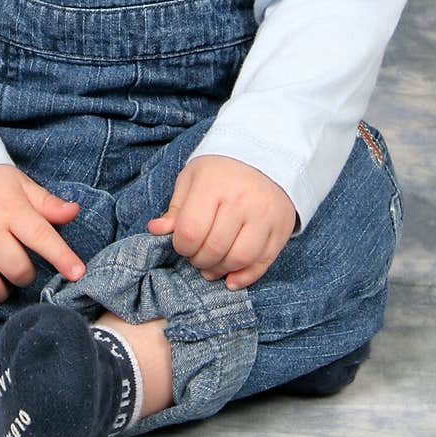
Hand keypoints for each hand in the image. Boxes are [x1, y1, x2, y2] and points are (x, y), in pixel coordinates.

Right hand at [0, 164, 84, 320]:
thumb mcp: (18, 182)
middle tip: (22, 270)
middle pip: (15, 269)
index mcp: (10, 209)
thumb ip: (46, 202)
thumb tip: (74, 212)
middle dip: (25, 276)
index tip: (78, 274)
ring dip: (0, 293)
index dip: (62, 257)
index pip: (41, 236)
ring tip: (1, 284)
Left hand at [147, 155, 297, 289]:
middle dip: (199, 261)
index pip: (191, 231)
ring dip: (220, 270)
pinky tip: (230, 278)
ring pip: (239, 259)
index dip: (181, 246)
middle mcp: (242, 200)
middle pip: (214, 249)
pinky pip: (262, 263)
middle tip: (196, 256)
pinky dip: (244, 277)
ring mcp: (264, 215)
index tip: (182, 244)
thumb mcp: (192, 179)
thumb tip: (155, 230)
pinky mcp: (280, 229)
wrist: (265, 159)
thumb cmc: (220, 172)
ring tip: (211, 266)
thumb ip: (175, 208)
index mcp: (214, 184)